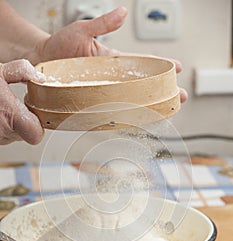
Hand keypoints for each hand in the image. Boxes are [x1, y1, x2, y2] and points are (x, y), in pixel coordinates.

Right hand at [0, 59, 44, 144]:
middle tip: (15, 105)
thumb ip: (21, 71)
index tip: (33, 112)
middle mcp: (1, 132)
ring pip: (12, 136)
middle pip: (25, 135)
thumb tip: (39, 77)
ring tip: (0, 107)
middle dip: (23, 121)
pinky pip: (0, 136)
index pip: (36, 134)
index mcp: (9, 115)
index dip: (38, 124)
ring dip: (10, 124)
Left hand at [35, 6, 186, 102]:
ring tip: (165, 111)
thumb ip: (102, 23)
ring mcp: (101, 92)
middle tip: (179, 96)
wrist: (39, 61)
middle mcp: (110, 79)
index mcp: (112, 61)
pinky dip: (123, 117)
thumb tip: (123, 13)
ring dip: (148, 106)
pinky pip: (109, 112)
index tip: (177, 67)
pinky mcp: (90, 103)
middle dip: (162, 91)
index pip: (140, 63)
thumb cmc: (59, 45)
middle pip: (141, 86)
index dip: (159, 65)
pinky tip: (137, 122)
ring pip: (129, 101)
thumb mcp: (82, 29)